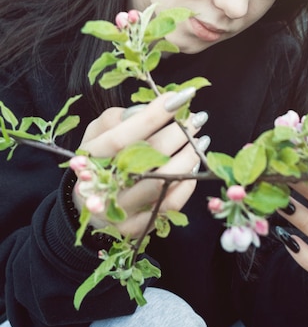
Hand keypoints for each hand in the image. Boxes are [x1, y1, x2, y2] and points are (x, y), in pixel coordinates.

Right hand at [71, 91, 208, 238]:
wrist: (88, 203)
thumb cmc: (100, 158)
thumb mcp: (98, 132)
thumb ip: (119, 118)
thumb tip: (155, 109)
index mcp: (89, 158)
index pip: (122, 135)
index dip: (153, 115)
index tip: (179, 97)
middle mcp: (101, 187)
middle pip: (145, 159)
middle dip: (178, 134)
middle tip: (196, 118)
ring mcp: (118, 212)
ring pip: (161, 184)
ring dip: (188, 158)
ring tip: (200, 141)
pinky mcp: (135, 228)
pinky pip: (169, 205)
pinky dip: (187, 183)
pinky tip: (194, 165)